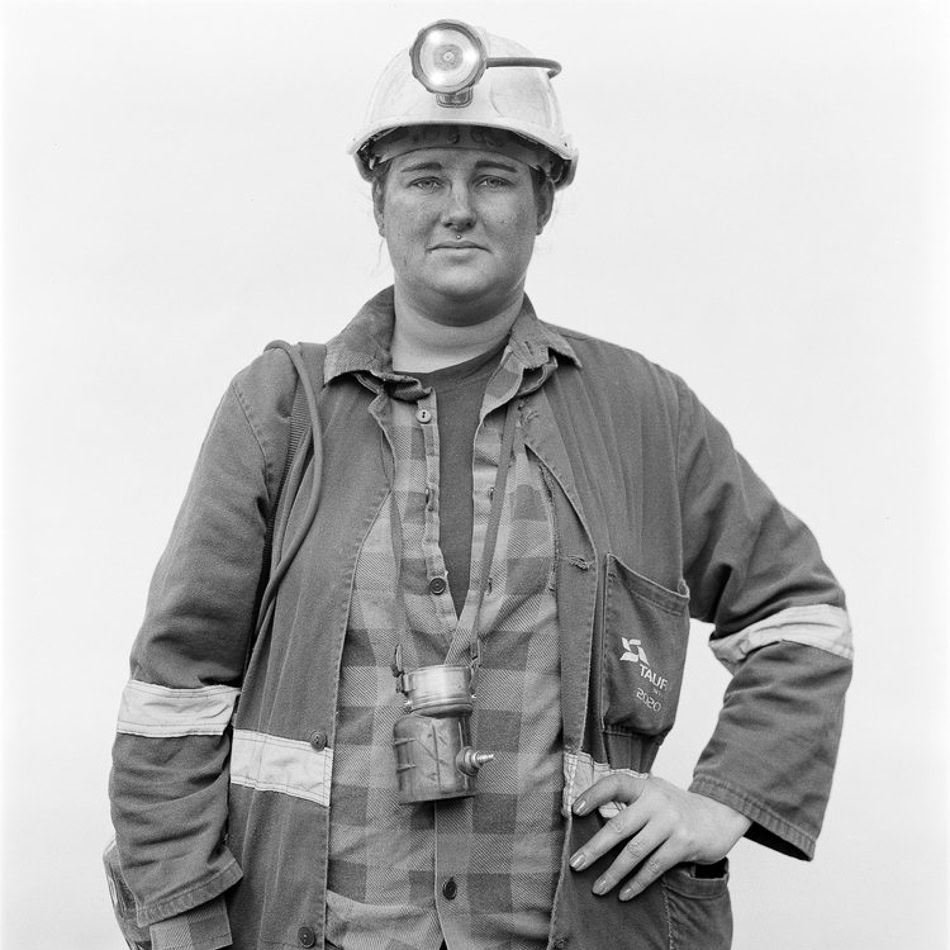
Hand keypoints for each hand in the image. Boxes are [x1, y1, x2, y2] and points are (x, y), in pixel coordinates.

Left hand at [569, 773, 751, 899]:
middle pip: (619, 826)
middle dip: (595, 848)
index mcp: (645, 786)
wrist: (720, 815)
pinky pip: (654, 867)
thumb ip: (630, 804)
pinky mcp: (683, 844)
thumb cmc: (677, 809)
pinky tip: (624, 893)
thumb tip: (592, 824)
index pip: (615, 784)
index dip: (594, 795)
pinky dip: (637, 882)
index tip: (574, 810)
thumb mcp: (655, 795)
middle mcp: (657, 801)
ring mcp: (671, 823)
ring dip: (613, 872)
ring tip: (597, 887)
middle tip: (576, 863)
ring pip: (635, 851)